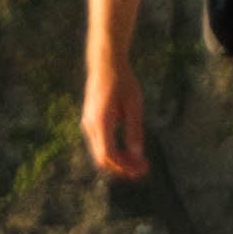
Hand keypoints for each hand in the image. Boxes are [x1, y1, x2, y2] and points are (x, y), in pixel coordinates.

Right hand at [84, 49, 147, 181]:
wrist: (106, 64)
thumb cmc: (123, 82)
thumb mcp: (134, 106)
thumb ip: (135, 131)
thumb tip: (137, 155)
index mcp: (101, 122)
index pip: (108, 155)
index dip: (125, 166)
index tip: (142, 169)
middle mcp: (91, 126)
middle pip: (103, 158)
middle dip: (123, 167)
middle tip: (144, 169)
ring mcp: (89, 124)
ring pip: (101, 152)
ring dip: (119, 160)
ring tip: (139, 161)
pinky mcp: (91, 121)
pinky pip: (100, 143)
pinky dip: (114, 151)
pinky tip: (129, 150)